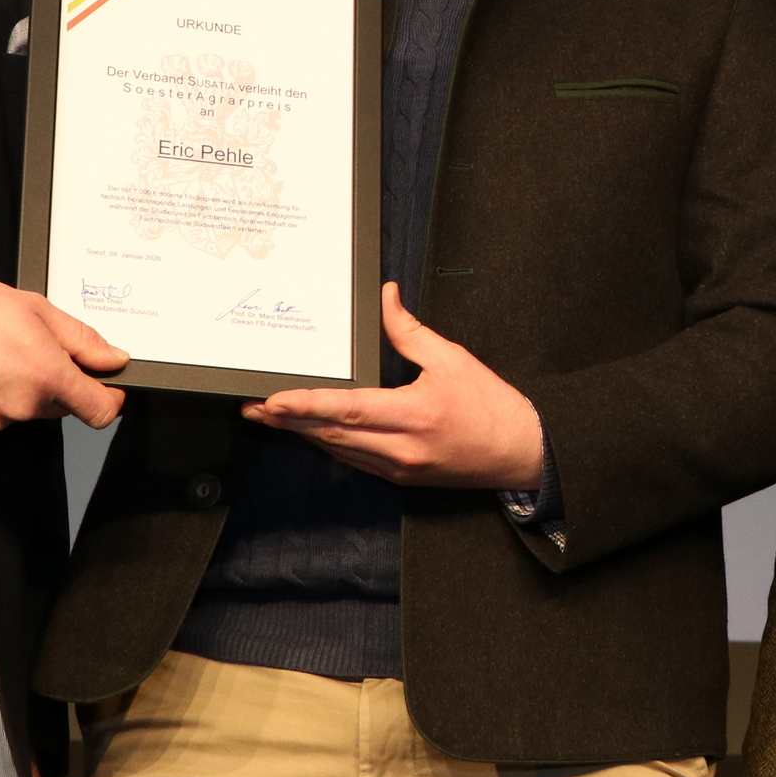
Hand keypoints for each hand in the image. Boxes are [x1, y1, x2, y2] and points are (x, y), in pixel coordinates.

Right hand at [0, 273, 126, 432]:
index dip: (110, 399)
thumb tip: (113, 358)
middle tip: (31, 348)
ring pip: (27, 411)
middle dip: (58, 383)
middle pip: (62, 407)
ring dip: (23, 390)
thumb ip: (81, 340)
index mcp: (45, 375)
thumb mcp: (36, 308)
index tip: (108, 388)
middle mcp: (22, 406)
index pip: (99, 411)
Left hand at [251, 283, 544, 487]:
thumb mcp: (453, 359)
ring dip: (303, 434)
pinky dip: (330, 445)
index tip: (273, 400)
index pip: (347, 409)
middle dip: (288, 421)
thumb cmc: (491, 406)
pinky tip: (312, 432)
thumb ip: (410, 331)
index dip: (306, 405)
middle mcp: (401, 448)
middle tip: (253, 408)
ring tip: (271, 419)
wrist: (521, 453)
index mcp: (414, 414)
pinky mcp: (402, 478)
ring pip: (338, 451)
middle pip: (331, 435)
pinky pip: (355, 461)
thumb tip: (384, 297)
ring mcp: (399, 468)